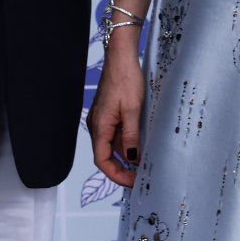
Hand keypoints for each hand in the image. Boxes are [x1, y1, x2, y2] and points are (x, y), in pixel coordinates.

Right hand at [89, 38, 145, 187]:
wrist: (120, 58)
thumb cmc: (125, 79)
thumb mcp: (133, 110)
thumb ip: (131, 136)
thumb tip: (132, 157)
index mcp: (99, 126)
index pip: (101, 160)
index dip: (116, 175)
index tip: (132, 181)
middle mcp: (96, 126)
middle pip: (105, 156)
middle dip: (121, 169)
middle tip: (139, 177)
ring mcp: (101, 120)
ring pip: (111, 146)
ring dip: (124, 157)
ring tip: (143, 163)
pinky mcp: (107, 115)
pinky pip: (114, 135)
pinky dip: (125, 144)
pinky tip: (138, 145)